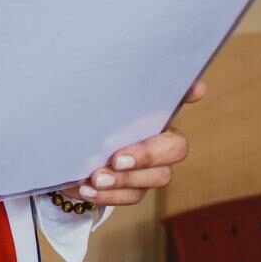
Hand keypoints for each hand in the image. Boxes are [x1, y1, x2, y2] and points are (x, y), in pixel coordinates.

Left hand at [64, 80, 205, 206]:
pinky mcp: (134, 189)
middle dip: (146, 155)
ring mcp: (150, 167)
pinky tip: (86, 189)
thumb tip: (106, 65)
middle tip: (116, 159)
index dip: (188, 93)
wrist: (64, 150)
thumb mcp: (85, 103)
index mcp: (150, 112)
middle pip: (174, 148)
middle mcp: (158, 138)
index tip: (196, 88)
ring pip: (155, 178)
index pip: (176, 97)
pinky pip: (130, 196)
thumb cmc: (80, 121)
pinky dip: (108, 196)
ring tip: (96, 178)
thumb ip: (98, 89)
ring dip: (123, 180)